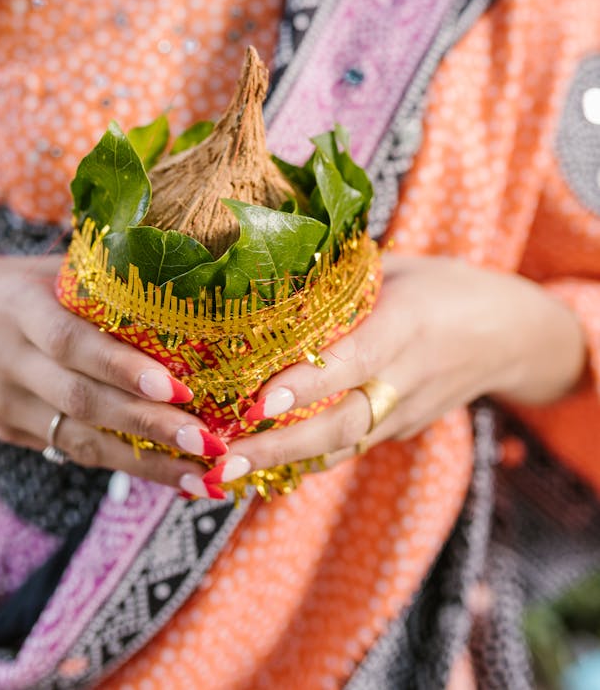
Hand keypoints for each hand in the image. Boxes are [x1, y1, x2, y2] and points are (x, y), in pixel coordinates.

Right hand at [0, 255, 226, 486]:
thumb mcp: (31, 270)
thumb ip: (89, 278)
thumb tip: (169, 272)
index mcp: (18, 309)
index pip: (72, 342)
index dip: (122, 367)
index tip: (176, 386)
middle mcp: (10, 360)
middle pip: (83, 401)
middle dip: (149, 425)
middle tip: (207, 442)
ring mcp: (6, 404)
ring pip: (80, 440)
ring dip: (145, 463)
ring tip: (202, 477)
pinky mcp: (10, 432)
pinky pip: (70, 450)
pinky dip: (120, 465)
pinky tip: (166, 474)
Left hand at [188, 254, 586, 495]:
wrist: (512, 335)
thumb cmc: (444, 286)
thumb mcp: (398, 267)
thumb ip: (342, 277)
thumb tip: (269, 268)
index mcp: (407, 323)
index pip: (353, 360)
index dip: (307, 385)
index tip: (260, 402)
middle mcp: (407, 376)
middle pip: (344, 422)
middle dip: (282, 445)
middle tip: (226, 456)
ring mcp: (406, 412)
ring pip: (342, 446)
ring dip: (284, 462)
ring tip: (224, 470)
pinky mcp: (400, 431)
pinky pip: (349, 448)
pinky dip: (305, 460)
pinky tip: (258, 465)